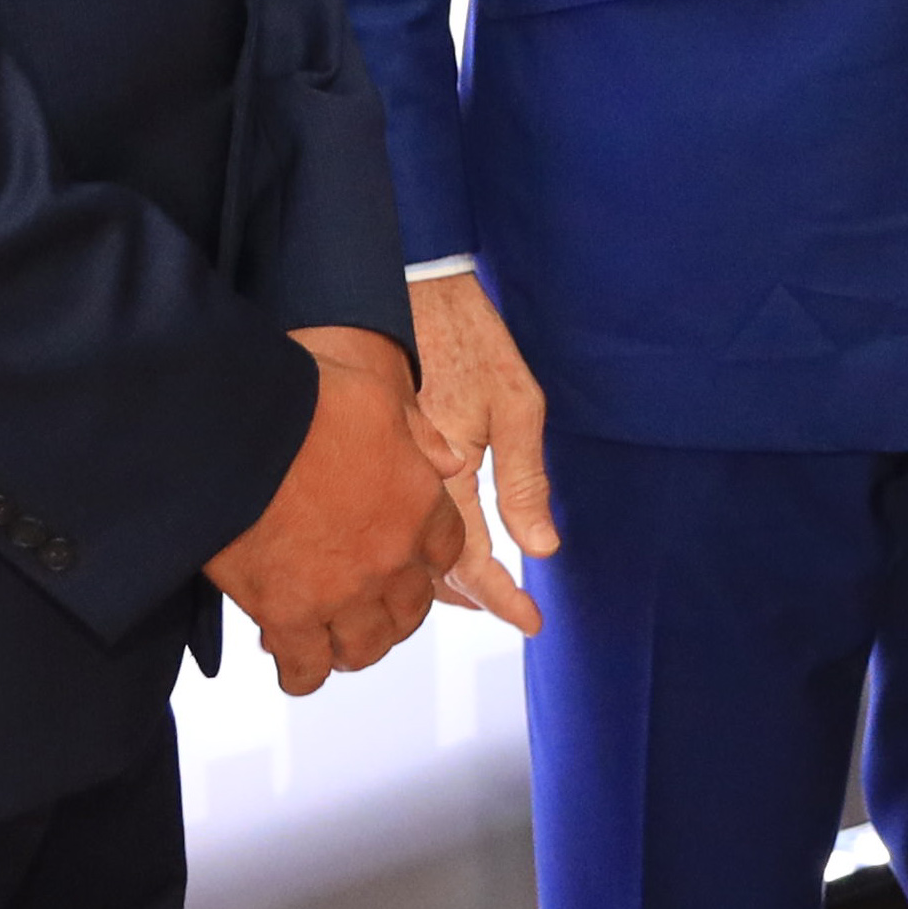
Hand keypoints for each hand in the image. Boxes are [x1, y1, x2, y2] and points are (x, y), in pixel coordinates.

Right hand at [205, 326, 467, 693]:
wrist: (236, 429)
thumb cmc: (304, 399)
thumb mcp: (378, 396)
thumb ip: (419, 434)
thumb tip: (452, 461)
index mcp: (419, 503)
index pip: (446, 553)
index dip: (427, 558)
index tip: (409, 558)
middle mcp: (391, 558)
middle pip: (411, 610)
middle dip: (394, 610)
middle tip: (370, 604)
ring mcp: (342, 594)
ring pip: (367, 648)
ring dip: (356, 646)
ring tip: (335, 638)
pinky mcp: (289, 617)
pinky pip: (308, 671)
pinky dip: (303, 673)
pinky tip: (292, 660)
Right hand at [408, 270, 558, 635]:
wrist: (412, 286)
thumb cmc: (470, 338)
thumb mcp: (515, 403)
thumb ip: (524, 479)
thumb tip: (541, 547)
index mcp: (444, 477)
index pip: (472, 562)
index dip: (503, 598)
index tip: (532, 621)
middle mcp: (405, 486)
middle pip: (426, 572)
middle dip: (470, 596)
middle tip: (509, 607)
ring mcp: (381, 474)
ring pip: (399, 553)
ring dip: (434, 578)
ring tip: (474, 588)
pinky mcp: (366, 458)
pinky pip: (382, 522)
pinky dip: (406, 546)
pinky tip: (427, 544)